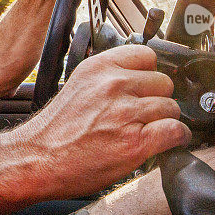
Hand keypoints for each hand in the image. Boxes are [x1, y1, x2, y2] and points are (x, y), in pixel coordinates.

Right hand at [13, 44, 190, 198]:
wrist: (37, 159)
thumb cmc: (55, 131)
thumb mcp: (79, 87)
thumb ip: (107, 79)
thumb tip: (136, 81)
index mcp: (99, 67)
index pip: (146, 55)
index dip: (150, 73)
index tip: (148, 85)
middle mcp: (113, 85)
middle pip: (163, 82)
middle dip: (158, 98)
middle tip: (146, 113)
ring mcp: (126, 113)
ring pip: (171, 107)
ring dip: (166, 120)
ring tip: (152, 130)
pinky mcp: (136, 141)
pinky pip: (175, 130)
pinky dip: (177, 138)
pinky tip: (168, 141)